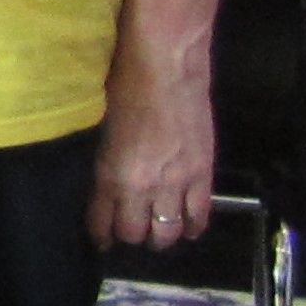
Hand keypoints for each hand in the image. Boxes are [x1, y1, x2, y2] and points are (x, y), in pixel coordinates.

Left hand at [89, 33, 215, 249]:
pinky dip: (194, 226)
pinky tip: (189, 229)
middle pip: (137, 232)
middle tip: (131, 233)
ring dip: (162, 236)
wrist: (168, 65)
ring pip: (169, 229)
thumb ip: (105, 159)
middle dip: (131, 238)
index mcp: (111, 173)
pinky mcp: (203, 172)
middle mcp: (143, 185)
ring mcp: (177, 181)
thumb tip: (106, 182)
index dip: (101, 235)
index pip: (103, 220)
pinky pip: (200, 213)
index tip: (102, 240)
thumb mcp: (101, 127)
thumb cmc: (124, 85)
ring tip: (158, 235)